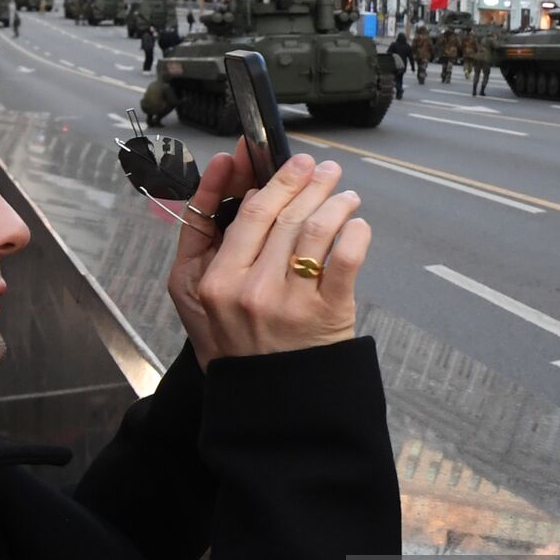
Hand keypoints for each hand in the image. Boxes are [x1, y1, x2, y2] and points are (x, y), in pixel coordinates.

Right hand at [167, 140, 368, 370]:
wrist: (269, 401)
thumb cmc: (238, 343)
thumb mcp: (202, 298)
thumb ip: (213, 245)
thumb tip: (248, 191)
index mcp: (216, 280)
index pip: (248, 213)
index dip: (271, 178)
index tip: (287, 158)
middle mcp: (249, 289)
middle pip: (284, 216)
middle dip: (308, 182)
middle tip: (324, 168)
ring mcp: (288, 302)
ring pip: (316, 230)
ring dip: (336, 202)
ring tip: (346, 194)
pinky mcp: (325, 315)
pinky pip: (345, 260)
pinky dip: (355, 234)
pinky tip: (358, 224)